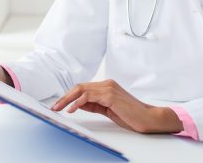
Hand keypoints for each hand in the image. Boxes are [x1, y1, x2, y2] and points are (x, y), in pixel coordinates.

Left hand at [49, 79, 182, 133]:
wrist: (148, 118)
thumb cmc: (131, 115)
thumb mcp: (108, 109)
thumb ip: (94, 105)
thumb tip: (78, 104)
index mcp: (106, 86)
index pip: (83, 88)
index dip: (69, 96)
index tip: (59, 105)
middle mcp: (106, 84)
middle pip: (79, 87)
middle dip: (64, 97)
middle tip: (54, 107)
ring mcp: (108, 88)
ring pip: (82, 90)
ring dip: (67, 99)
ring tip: (58, 108)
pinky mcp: (110, 95)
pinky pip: (89, 96)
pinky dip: (78, 102)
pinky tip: (71, 109)